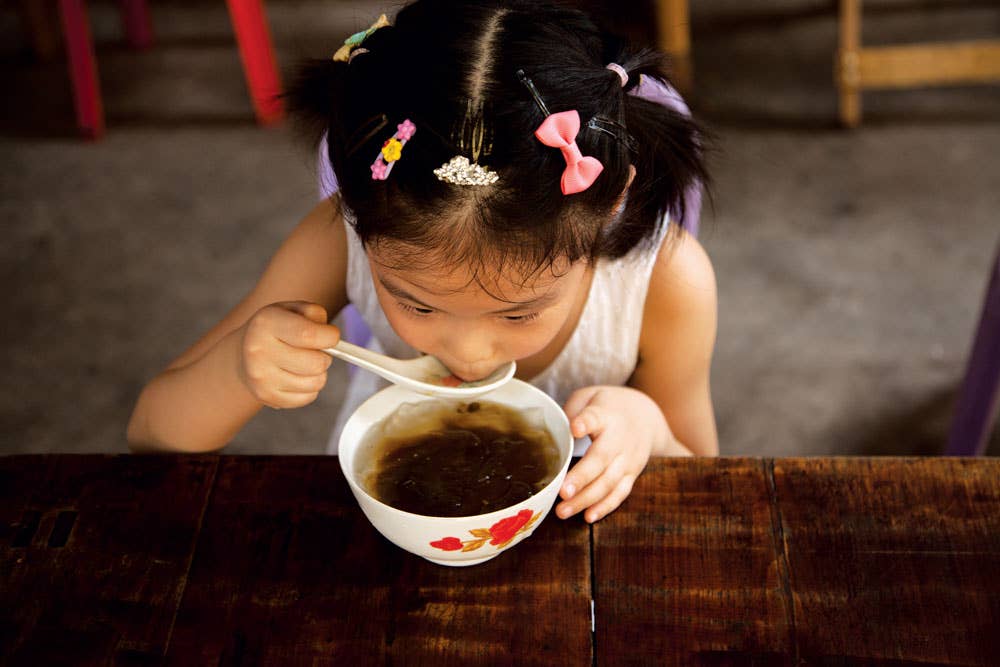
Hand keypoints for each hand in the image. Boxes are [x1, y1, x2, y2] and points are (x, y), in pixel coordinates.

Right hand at [238, 301, 340, 408]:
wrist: (244, 352)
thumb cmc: (277, 328)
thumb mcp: (294, 309)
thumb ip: (315, 314)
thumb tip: (331, 338)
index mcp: (266, 323)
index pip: (309, 335)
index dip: (330, 337)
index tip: (330, 335)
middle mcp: (259, 351)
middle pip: (316, 363)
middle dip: (325, 356)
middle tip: (315, 351)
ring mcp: (261, 377)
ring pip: (316, 383)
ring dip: (318, 373)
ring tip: (305, 363)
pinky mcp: (267, 396)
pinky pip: (309, 397)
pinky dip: (310, 388)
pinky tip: (297, 376)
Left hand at [556, 386, 684, 522]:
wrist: (646, 416)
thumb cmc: (607, 407)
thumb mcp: (590, 397)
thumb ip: (572, 411)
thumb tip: (554, 432)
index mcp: (606, 415)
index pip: (596, 417)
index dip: (586, 422)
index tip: (576, 428)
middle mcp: (619, 438)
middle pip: (601, 458)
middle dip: (582, 477)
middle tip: (563, 492)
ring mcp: (628, 459)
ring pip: (609, 482)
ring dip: (586, 499)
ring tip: (563, 511)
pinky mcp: (632, 474)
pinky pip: (619, 493)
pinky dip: (605, 507)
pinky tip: (588, 516)